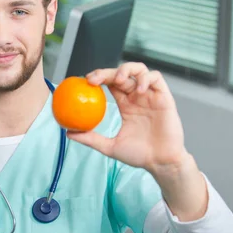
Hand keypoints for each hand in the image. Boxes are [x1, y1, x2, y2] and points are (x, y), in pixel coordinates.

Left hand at [68, 62, 187, 173]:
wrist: (161, 163)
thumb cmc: (138, 155)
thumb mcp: (109, 147)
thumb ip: (90, 138)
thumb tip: (68, 132)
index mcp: (126, 104)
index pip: (110, 84)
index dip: (99, 78)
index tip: (85, 82)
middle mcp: (137, 97)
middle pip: (121, 74)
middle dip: (106, 72)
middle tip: (93, 80)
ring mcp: (151, 96)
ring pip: (139, 70)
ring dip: (127, 69)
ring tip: (118, 79)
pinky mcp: (164, 97)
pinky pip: (156, 79)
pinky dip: (145, 79)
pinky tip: (138, 90)